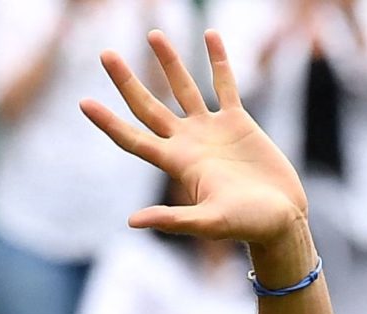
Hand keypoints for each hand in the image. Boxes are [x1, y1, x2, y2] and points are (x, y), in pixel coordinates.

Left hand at [83, 31, 310, 252]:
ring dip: (169, 62)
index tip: (84, 103)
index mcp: (177, 164)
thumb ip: (174, 220)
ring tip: (154, 35)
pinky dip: (218, 60)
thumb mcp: (209, 223)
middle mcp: (188, 143)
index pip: (133, 139)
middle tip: (106, 54)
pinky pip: (225, 84)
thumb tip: (133, 222)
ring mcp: (211, 130)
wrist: (281, 219)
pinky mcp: (238, 122)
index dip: (108, 122)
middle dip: (126, 81)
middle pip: (149, 106)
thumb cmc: (247, 226)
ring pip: (184, 88)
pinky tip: (211, 35)